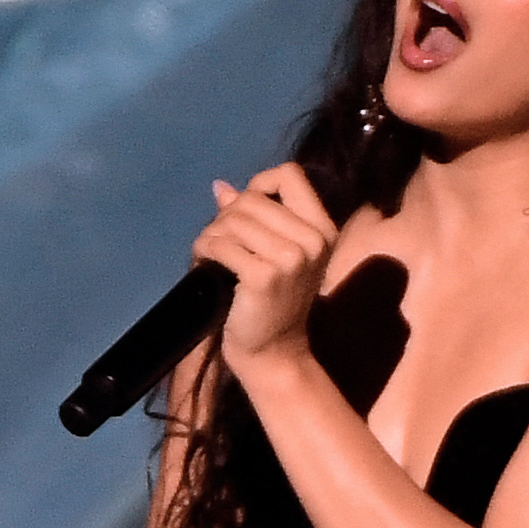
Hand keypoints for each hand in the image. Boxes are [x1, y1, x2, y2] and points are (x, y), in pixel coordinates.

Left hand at [194, 164, 341, 372]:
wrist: (273, 351)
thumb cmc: (273, 302)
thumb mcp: (275, 253)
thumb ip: (252, 217)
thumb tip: (220, 187)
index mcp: (323, 229)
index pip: (291, 175)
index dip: (260, 184)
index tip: (245, 209)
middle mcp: (313, 240)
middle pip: (253, 199)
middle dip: (226, 217)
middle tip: (219, 241)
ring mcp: (291, 259)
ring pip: (232, 221)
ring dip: (212, 235)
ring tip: (210, 253)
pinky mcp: (264, 276)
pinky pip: (221, 245)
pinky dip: (205, 251)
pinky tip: (206, 263)